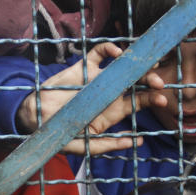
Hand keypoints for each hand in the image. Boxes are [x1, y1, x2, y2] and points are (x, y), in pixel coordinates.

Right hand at [16, 43, 166, 154]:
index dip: (150, 99)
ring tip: (146, 65)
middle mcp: (108, 92)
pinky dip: (110, 49)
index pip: (137, 102)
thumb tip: (138, 142)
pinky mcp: (84, 67)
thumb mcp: (85, 145)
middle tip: (158, 83)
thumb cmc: (61, 133)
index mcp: (112, 111)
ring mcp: (97, 78)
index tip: (160, 99)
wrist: (34, 119)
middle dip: (148, 81)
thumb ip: (109, 144)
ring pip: (122, 66)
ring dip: (136, 64)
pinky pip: (100, 53)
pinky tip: (117, 53)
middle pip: (134, 82)